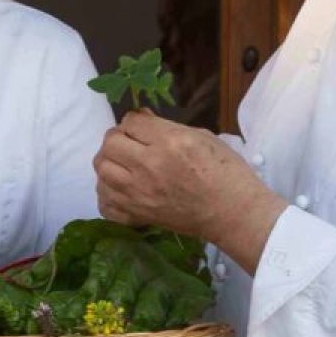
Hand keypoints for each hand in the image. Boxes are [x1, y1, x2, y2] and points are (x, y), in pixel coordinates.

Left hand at [94, 111, 288, 266]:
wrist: (233, 214)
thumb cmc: (226, 172)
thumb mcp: (202, 137)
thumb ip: (167, 128)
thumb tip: (141, 120)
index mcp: (169, 143)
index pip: (131, 121)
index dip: (135, 120)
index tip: (142, 127)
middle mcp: (149, 167)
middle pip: (110, 144)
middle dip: (117, 138)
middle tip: (130, 143)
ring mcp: (139, 195)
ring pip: (101, 171)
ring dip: (109, 164)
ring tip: (124, 166)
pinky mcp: (138, 216)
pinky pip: (105, 204)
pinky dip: (108, 195)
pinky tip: (121, 190)